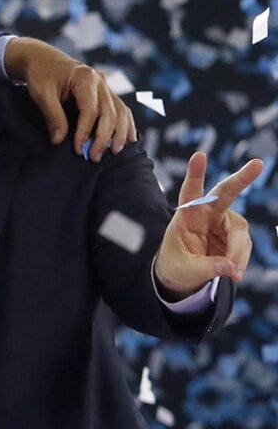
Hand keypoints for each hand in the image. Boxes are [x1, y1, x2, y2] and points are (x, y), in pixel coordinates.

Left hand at [4, 37, 135, 160]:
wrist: (42, 59)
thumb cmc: (41, 75)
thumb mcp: (41, 94)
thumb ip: (52, 116)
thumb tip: (59, 141)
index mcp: (84, 77)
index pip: (90, 110)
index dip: (86, 132)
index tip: (79, 149)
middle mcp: (100, 80)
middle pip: (109, 113)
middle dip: (103, 138)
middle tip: (94, 157)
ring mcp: (105, 85)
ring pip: (120, 112)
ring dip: (119, 134)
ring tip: (113, 152)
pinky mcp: (105, 92)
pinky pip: (121, 109)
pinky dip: (126, 124)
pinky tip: (129, 139)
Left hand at [154, 152, 262, 299]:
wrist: (182, 277)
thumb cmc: (176, 266)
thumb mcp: (184, 270)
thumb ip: (206, 268)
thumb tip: (230, 267)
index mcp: (186, 215)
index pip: (190, 192)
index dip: (195, 174)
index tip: (199, 155)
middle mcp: (206, 214)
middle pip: (225, 193)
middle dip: (242, 178)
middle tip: (258, 163)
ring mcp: (223, 223)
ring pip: (240, 230)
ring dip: (238, 252)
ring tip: (231, 273)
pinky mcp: (235, 236)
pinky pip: (245, 246)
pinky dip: (241, 261)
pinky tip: (233, 273)